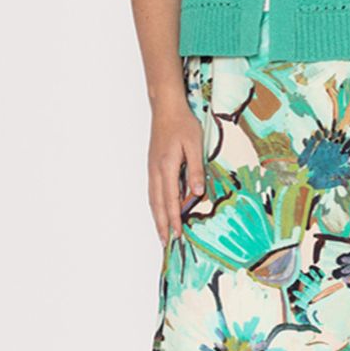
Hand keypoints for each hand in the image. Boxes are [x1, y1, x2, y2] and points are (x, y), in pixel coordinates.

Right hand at [148, 102, 204, 243]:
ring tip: (161, 232)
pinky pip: (153, 191)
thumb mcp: (195, 145)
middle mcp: (156, 171)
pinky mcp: (153, 166)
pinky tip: (160, 210)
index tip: (177, 234)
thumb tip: (197, 193)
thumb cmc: (182, 124)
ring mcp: (152, 169)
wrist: (166, 108)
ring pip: (153, 199)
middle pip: (157, 204)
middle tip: (165, 242)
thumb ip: (195, 169)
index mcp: (167, 167)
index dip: (173, 219)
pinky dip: (156, 205)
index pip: (170, 200)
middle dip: (161, 224)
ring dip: (157, 217)